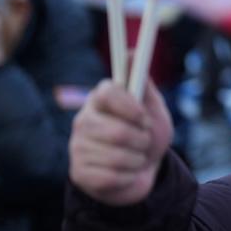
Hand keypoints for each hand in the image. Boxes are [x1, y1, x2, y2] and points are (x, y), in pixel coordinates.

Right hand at [69, 80, 172, 205]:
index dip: (130, 107)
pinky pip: (110, 177)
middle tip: (144, 141)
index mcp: (100, 99)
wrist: (143, 172)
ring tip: (136, 158)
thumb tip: (133, 53)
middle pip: (116, 130)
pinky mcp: (78, 173)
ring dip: (137, 160)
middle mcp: (83, 120)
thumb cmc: (146, 135)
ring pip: (116, 157)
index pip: (107, 91)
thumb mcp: (153, 109)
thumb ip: (144, 84)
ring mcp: (77, 147)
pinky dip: (128, 177)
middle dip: (141, 140)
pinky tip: (126, 173)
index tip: (144, 118)